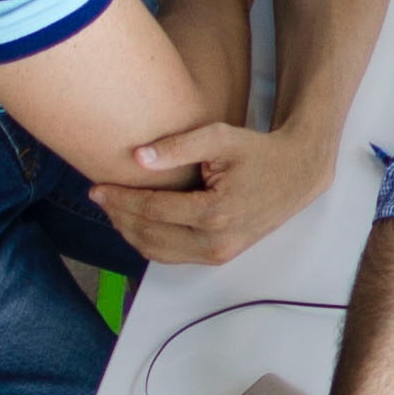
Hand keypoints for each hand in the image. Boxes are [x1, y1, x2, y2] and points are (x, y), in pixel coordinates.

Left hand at [95, 118, 334, 265]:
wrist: (296, 173)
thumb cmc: (258, 152)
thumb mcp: (220, 138)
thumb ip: (178, 147)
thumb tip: (137, 157)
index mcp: (215, 212)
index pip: (152, 210)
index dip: (120, 199)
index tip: (97, 187)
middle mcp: (216, 241)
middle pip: (150, 235)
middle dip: (118, 216)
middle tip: (98, 197)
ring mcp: (219, 254)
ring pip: (158, 252)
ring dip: (130, 233)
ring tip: (112, 209)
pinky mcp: (220, 256)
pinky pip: (173, 257)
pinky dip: (149, 242)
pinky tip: (135, 222)